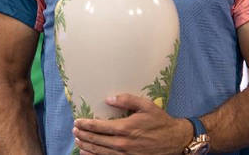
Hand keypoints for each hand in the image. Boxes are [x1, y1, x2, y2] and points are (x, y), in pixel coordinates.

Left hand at [73, 94, 192, 154]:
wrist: (173, 139)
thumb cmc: (159, 121)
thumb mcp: (146, 106)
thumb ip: (127, 100)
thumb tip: (109, 99)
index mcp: (124, 128)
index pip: (98, 126)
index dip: (85, 124)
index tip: (77, 121)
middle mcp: (121, 143)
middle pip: (95, 139)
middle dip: (83, 134)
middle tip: (75, 130)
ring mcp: (123, 154)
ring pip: (98, 151)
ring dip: (85, 145)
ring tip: (78, 140)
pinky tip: (87, 152)